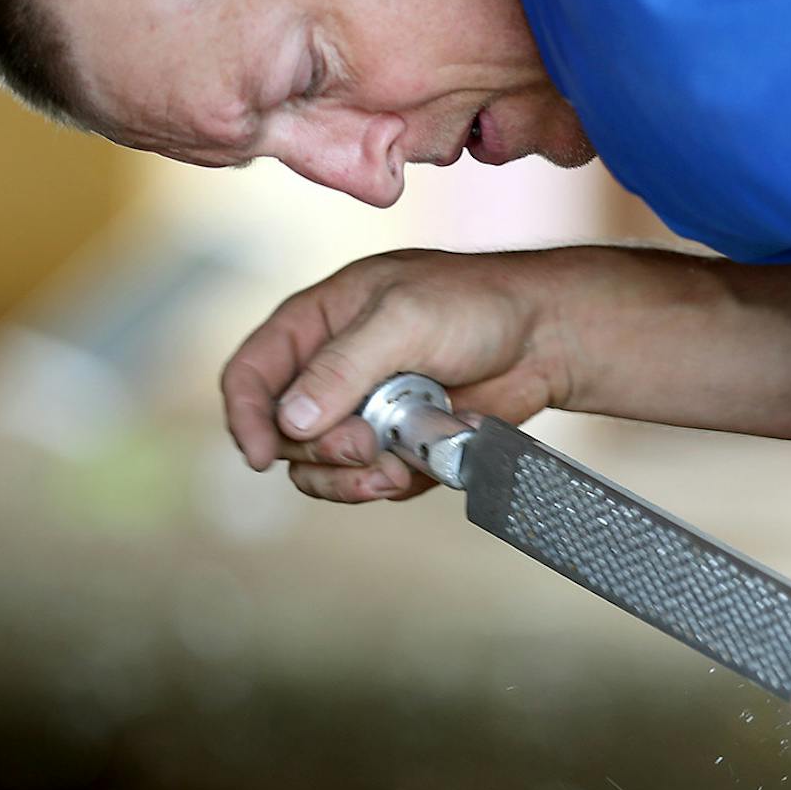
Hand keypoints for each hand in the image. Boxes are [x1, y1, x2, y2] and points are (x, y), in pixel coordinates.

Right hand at [220, 249, 571, 502]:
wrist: (545, 337)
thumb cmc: (476, 305)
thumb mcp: (404, 317)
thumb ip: (344, 366)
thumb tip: (291, 420)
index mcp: (316, 324)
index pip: (250, 374)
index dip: (245, 416)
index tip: (261, 455)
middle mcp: (331, 372)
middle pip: (283, 434)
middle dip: (317, 451)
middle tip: (365, 445)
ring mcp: (364, 412)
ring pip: (321, 468)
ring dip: (346, 479)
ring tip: (387, 469)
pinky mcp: (399, 445)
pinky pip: (369, 481)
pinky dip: (384, 485)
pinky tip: (412, 470)